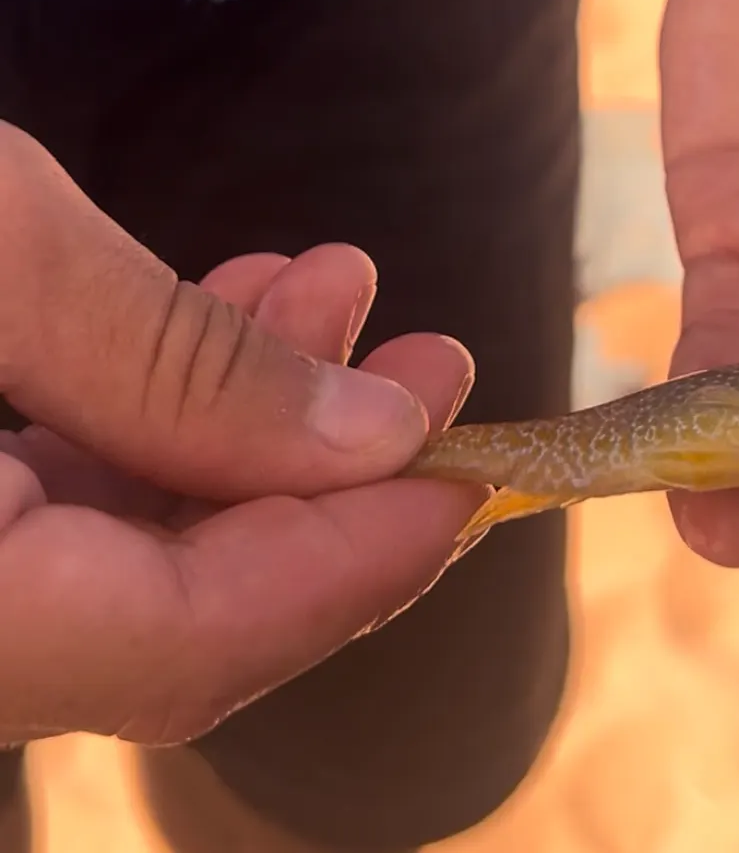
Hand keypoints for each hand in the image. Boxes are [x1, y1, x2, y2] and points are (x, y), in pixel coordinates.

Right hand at [0, 123, 479, 743]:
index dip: (353, 566)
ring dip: (256, 417)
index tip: (473, 473)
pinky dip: (166, 401)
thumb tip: (377, 437)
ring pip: (135, 539)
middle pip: (179, 606)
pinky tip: (241, 302)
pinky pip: (67, 487)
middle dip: (325, 478)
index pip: (183, 643)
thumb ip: (175, 365)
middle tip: (433, 364)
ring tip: (343, 292)